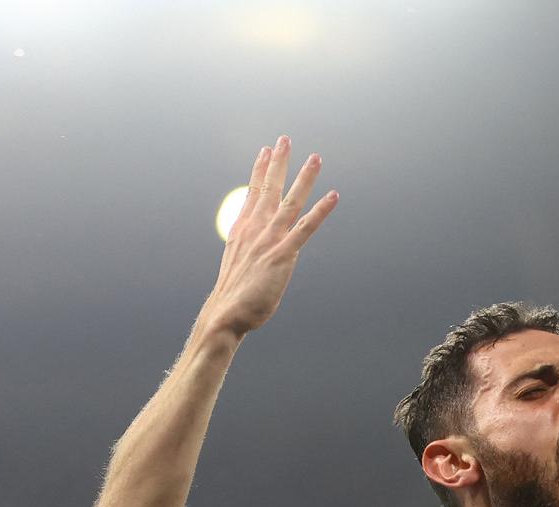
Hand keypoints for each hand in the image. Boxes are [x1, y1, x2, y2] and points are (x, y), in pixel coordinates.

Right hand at [203, 135, 338, 338]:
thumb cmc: (233, 296)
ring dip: (304, 178)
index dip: (259, 170)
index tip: (264, 150)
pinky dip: (321, 211)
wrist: (226, 314)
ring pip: (289, 201)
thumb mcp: (237, 265)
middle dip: (278, 162)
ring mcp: (269, 241)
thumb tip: (251, 246)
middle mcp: (255, 230)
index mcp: (242, 230)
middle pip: (268, 188)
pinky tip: (333, 196)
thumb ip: (247, 249)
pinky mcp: (283, 255)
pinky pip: (305, 228)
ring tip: (315, 158)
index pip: (252, 193)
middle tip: (285, 138)